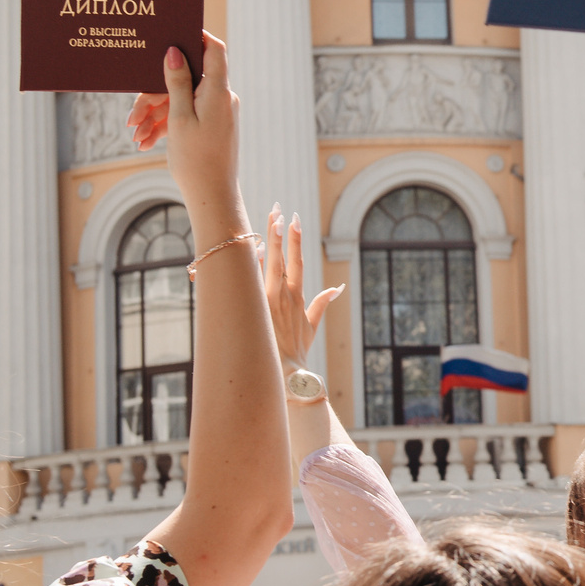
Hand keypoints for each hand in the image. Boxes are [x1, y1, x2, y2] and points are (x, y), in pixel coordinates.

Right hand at [128, 34, 240, 213]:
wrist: (212, 197)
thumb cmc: (196, 159)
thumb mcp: (179, 118)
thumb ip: (177, 82)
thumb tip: (175, 50)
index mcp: (218, 91)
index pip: (213, 50)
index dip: (195, 36)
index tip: (173, 31)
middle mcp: (222, 98)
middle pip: (186, 79)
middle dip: (156, 94)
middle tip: (133, 116)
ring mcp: (217, 111)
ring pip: (181, 100)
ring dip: (156, 115)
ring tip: (135, 135)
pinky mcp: (211, 125)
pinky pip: (186, 115)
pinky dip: (166, 125)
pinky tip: (145, 141)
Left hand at [262, 206, 341, 364]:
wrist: (286, 377)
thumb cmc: (296, 354)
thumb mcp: (311, 327)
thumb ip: (321, 304)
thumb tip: (336, 288)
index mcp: (296, 298)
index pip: (297, 261)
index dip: (295, 239)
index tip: (294, 217)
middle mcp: (283, 297)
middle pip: (282, 257)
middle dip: (280, 232)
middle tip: (278, 208)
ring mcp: (269, 303)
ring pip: (267, 266)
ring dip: (268, 242)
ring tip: (268, 219)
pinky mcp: (258, 312)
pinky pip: (252, 284)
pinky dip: (251, 266)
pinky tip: (248, 249)